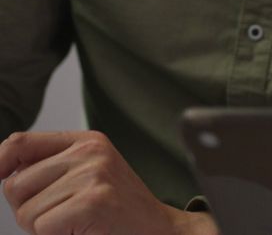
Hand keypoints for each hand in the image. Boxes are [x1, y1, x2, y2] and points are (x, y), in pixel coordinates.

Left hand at [0, 130, 217, 234]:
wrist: (160, 230)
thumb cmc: (119, 210)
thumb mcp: (90, 175)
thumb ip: (54, 167)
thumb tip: (3, 170)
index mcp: (87, 141)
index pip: (20, 143)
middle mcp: (89, 152)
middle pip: (16, 184)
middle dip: (29, 208)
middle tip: (65, 215)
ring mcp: (92, 176)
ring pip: (26, 211)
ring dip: (44, 227)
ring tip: (77, 223)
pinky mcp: (92, 202)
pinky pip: (42, 226)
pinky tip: (84, 230)